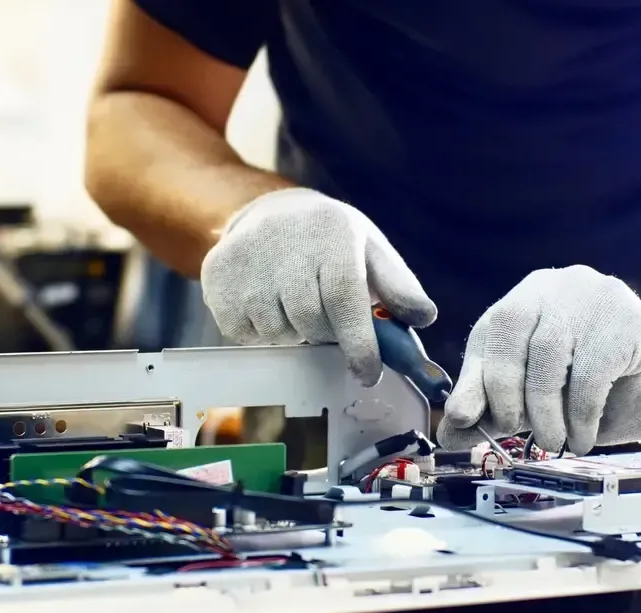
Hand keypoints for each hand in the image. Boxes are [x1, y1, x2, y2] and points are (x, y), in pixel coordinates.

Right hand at [201, 188, 435, 385]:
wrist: (269, 212)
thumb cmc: (331, 242)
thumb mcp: (371, 251)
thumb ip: (399, 286)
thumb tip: (424, 318)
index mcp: (332, 232)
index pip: (344, 298)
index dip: (358, 343)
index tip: (368, 373)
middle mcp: (284, 240)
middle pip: (310, 321)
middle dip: (326, 337)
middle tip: (329, 327)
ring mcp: (245, 258)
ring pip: (276, 332)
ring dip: (294, 335)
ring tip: (298, 308)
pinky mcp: (216, 274)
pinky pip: (243, 332)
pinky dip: (261, 333)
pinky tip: (269, 305)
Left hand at [438, 265, 640, 453]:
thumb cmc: (596, 391)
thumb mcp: (537, 399)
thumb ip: (493, 409)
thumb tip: (449, 433)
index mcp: (526, 299)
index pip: (490, 333)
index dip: (475, 380)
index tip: (467, 422)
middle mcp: (556, 286)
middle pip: (512, 335)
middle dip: (508, 395)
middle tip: (518, 434)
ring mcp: (594, 297)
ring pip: (548, 356)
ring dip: (546, 411)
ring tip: (554, 443)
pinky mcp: (628, 320)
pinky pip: (590, 373)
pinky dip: (580, 415)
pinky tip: (583, 437)